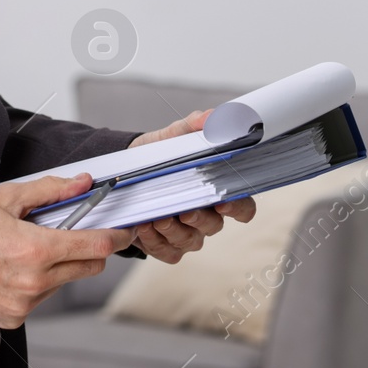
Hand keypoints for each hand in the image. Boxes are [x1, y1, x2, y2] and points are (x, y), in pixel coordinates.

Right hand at [0, 173, 134, 328]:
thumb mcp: (6, 197)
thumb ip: (50, 190)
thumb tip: (81, 183)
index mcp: (34, 249)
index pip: (94, 246)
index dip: (116, 237)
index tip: (124, 232)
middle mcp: (32, 282)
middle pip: (87, 267)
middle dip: (87, 248)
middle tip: (71, 232)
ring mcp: (23, 303)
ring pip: (64, 283)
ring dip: (58, 266)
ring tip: (25, 248)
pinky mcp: (13, 317)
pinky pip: (41, 298)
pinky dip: (37, 283)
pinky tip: (12, 267)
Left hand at [126, 107, 256, 263]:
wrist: (123, 171)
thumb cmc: (158, 155)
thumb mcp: (172, 137)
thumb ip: (193, 127)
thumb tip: (213, 117)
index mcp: (216, 192)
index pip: (243, 207)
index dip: (238, 208)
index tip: (225, 200)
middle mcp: (207, 217)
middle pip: (214, 226)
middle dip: (199, 218)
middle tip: (184, 210)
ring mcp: (187, 234)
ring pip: (191, 241)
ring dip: (173, 230)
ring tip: (156, 217)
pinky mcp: (166, 246)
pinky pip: (167, 251)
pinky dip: (155, 241)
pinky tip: (143, 226)